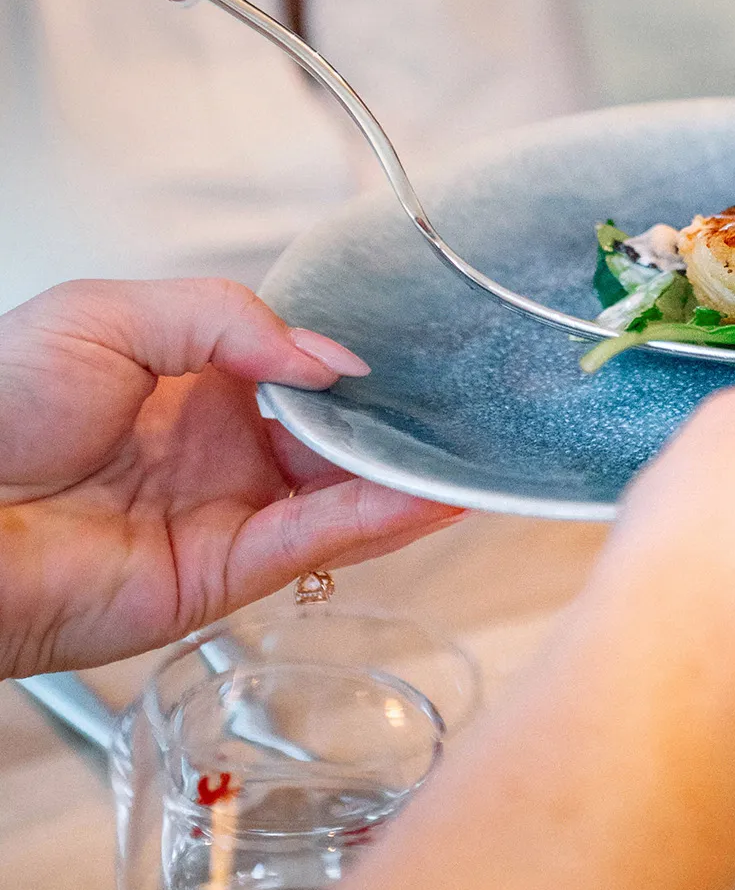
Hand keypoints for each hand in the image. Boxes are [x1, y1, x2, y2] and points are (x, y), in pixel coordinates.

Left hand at [0, 279, 462, 678]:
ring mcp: (230, 514)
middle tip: (467, 405)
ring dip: (407, 476)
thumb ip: (225, 319)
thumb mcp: (108, 314)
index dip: (357, 366)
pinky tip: (427, 495)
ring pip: (342, 494)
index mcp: (197, 384)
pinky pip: (316, 542)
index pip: (304, 373)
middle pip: (338, 438)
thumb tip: (326, 358)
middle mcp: (224, 451)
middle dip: (399, 424)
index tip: (413, 351)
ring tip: (472, 452)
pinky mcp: (226, 574)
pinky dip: (378, 520)